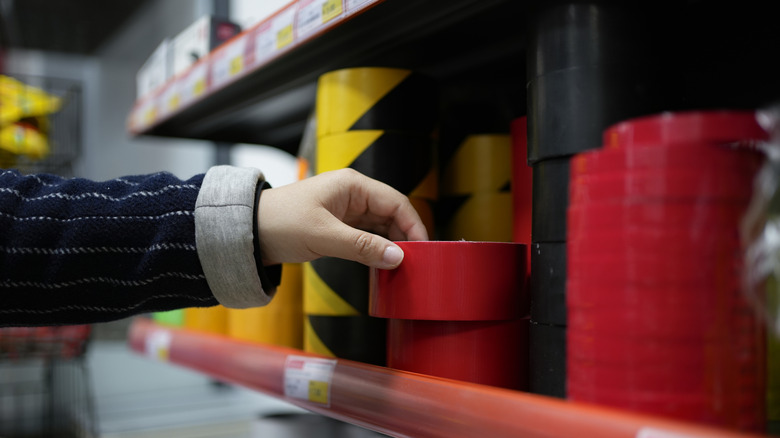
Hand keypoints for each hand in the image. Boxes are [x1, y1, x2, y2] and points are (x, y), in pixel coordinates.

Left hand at [257, 168, 428, 268]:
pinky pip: (367, 236)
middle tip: (418, 263)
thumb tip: (398, 258)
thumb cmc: (281, 224)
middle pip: (392, 214)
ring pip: (381, 226)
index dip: (414, 225)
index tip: (425, 249)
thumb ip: (362, 247)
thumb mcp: (324, 236)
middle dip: (405, 236)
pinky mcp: (338, 225)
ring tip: (404, 267)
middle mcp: (353, 194)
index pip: (396, 202)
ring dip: (392, 244)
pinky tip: (383, 264)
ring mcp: (346, 210)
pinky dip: (377, 249)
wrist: (247, 231)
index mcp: (352, 185)